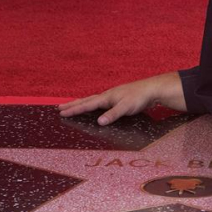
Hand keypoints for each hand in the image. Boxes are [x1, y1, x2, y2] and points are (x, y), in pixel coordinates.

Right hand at [58, 71, 185, 125]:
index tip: (61, 113)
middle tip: (59, 109)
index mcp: (106, 97)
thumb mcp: (126, 107)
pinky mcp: (117, 99)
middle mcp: (107, 96)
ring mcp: (112, 97)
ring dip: (81, 104)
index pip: (87, 105)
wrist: (152, 90)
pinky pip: (100, 102)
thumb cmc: (139, 97)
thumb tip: (99, 122)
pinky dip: (92, 105)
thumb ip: (112, 114)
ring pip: (92, 100)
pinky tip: (94, 108)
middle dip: (73, 105)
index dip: (74, 109)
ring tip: (71, 106)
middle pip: (86, 100)